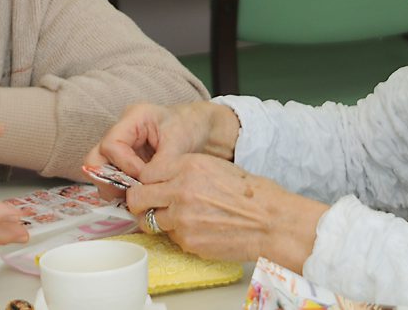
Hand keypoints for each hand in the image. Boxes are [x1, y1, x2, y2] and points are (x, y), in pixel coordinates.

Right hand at [83, 102, 239, 197]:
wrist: (205, 130)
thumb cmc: (192, 127)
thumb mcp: (180, 142)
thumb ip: (162, 164)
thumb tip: (145, 185)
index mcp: (133, 118)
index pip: (111, 145)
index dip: (124, 165)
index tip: (144, 177)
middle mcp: (122, 132)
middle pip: (95, 158)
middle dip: (107, 179)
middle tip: (127, 194)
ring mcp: (123, 148)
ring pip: (101, 172)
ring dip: (115, 188)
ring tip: (136, 198)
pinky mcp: (128, 162)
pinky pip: (115, 179)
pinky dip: (123, 190)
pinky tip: (139, 197)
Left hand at [127, 153, 327, 272]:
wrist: (270, 221)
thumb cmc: (248, 193)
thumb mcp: (214, 166)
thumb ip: (183, 169)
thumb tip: (158, 177)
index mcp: (188, 166)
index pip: (146, 173)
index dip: (146, 181)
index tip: (149, 186)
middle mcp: (180, 190)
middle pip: (137, 198)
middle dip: (138, 202)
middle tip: (145, 205)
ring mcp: (182, 218)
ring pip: (150, 221)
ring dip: (159, 220)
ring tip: (179, 218)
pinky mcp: (188, 241)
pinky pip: (171, 237)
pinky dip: (179, 235)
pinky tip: (198, 229)